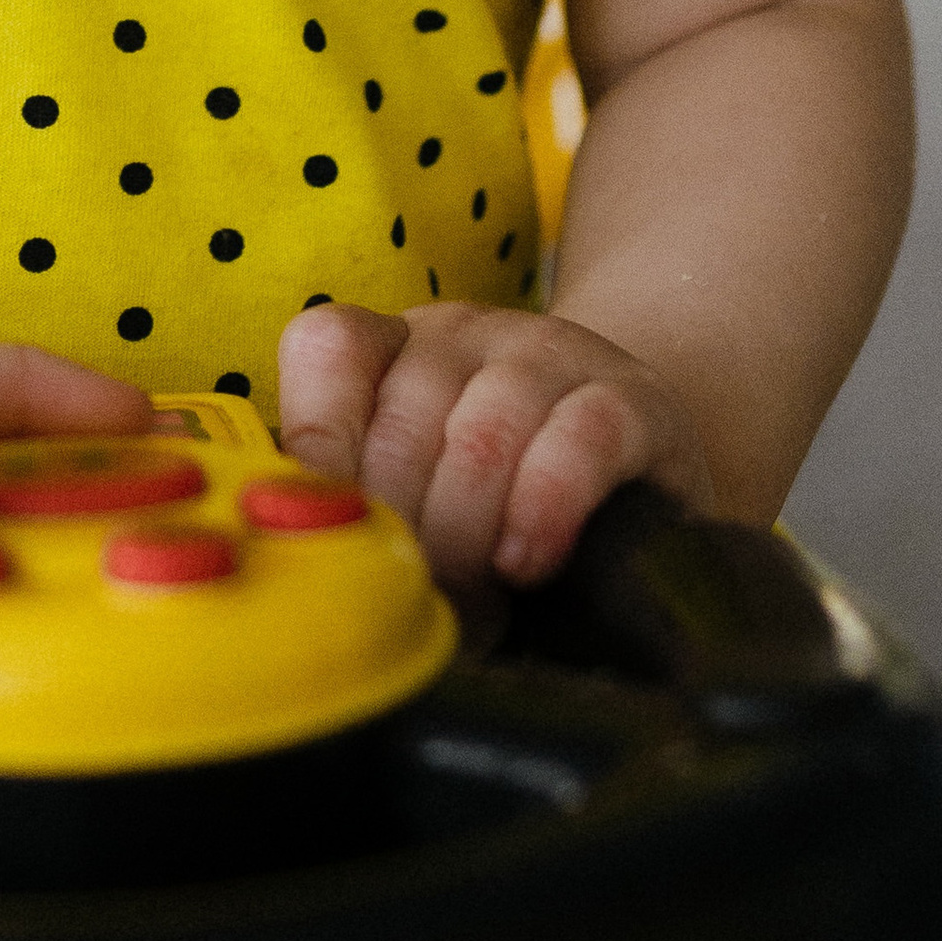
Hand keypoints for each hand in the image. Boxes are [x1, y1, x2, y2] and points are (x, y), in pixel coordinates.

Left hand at [276, 299, 711, 616]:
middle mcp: (466, 335)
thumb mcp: (419, 498)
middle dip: (405, 532)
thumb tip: (298, 564)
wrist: (643, 479)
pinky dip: (544, 507)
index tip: (331, 536)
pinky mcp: (635, 399)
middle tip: (418, 604)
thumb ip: (359, 512)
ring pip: (485, 433)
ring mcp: (552, 355)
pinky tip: (525, 563)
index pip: (329, 348)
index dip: (320, 447)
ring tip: (473, 603)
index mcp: (396, 349)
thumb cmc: (500, 511)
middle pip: (405, 419)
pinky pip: (579, 439)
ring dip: (468, 535)